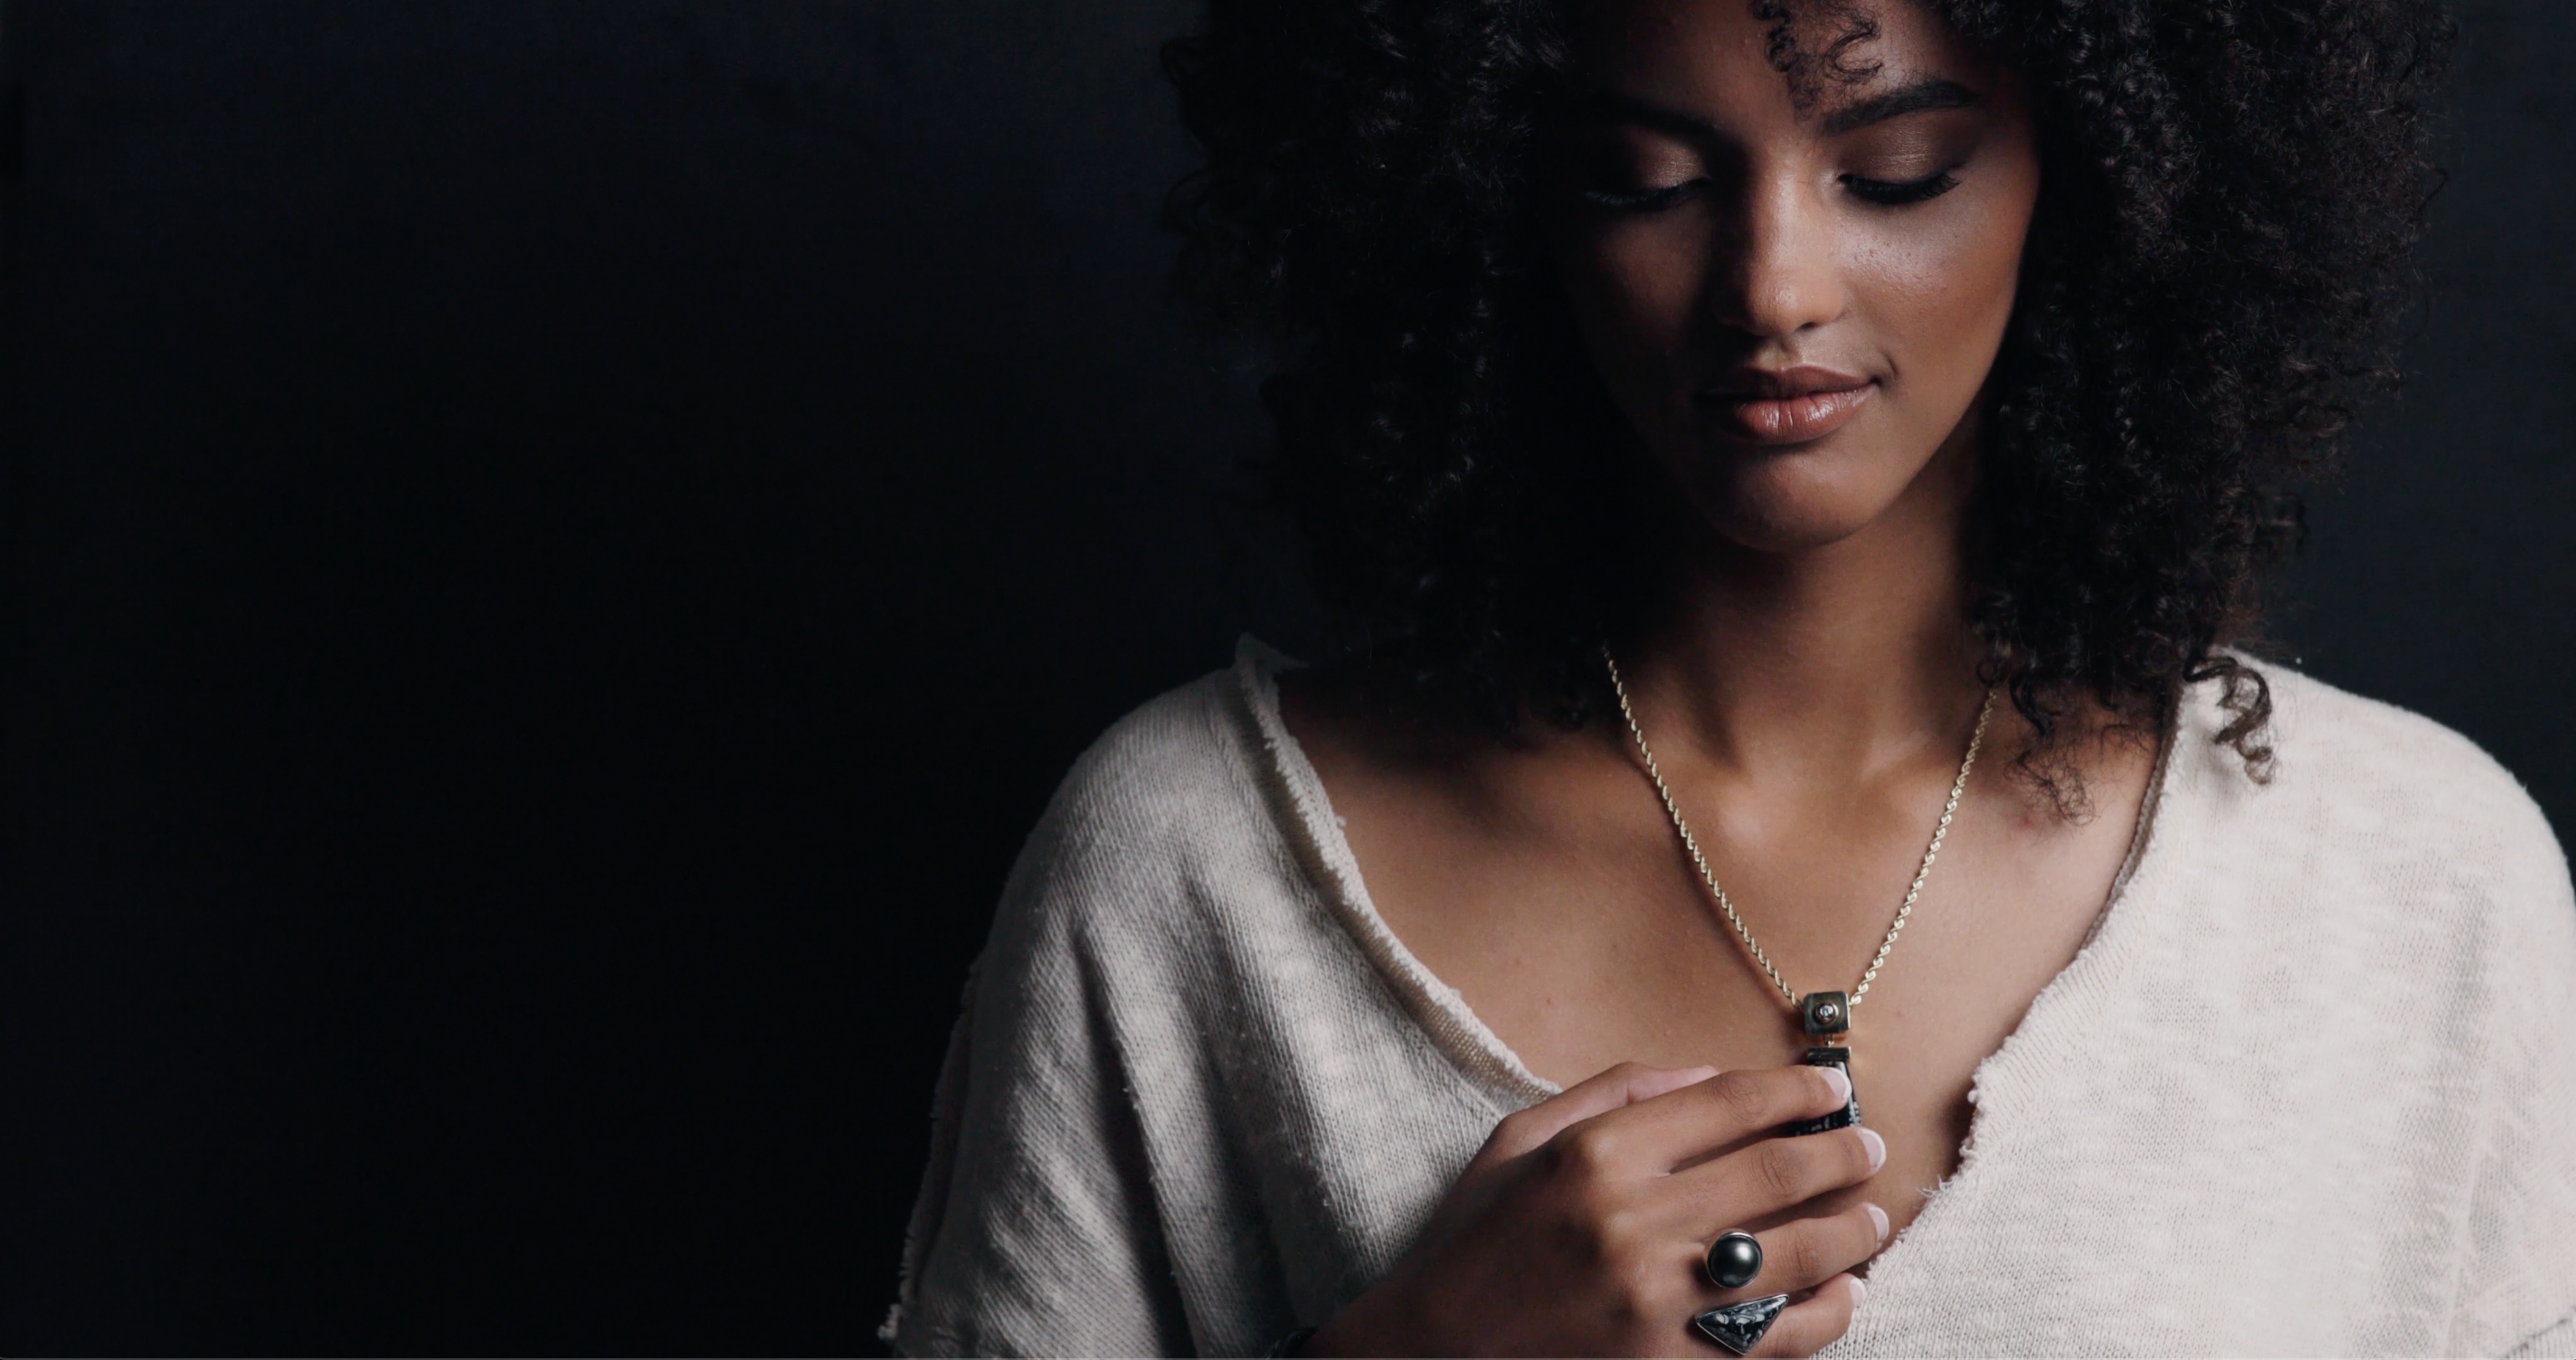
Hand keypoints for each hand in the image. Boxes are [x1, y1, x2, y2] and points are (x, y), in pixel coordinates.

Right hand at [1303, 1062, 1886, 1356]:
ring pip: (1796, 1251)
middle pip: (1776, 1170)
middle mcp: (1636, 1220)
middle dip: (1840, 1151)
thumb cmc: (1476, 1240)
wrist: (1437, 1350)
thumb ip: (1614, 1096)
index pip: (1728, 1105)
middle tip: (1867, 1145)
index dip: (1793, 1088)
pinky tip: (1847, 1290)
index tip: (1829, 1084)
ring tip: (1873, 1216)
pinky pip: (1781, 1337)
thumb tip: (1709, 1074)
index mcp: (1597, 1155)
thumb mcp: (1519, 1142)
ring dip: (1851, 1228)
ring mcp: (1661, 1299)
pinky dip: (1828, 1312)